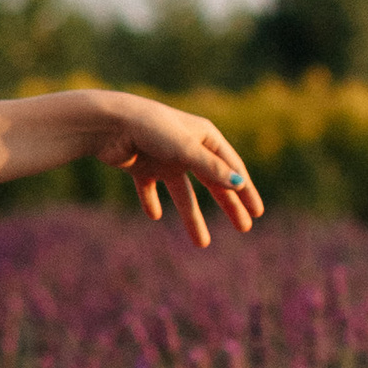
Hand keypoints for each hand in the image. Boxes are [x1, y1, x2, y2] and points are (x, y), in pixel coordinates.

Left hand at [94, 93, 262, 246]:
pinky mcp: (142, 166)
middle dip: (228, 205)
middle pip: (212, 182)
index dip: (245, 190)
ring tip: (202, 244)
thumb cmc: (151, 129)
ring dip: (192, 217)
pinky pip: (150, 189)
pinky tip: (156, 215)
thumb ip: (211, 168)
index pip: (231, 167)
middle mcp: (186, 147)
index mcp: (204, 136)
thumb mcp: (185, 150)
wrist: (110, 123)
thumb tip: (239, 184)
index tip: (257, 213)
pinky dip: (152, 202)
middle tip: (243, 227)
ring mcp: (164, 158)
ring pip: (183, 193)